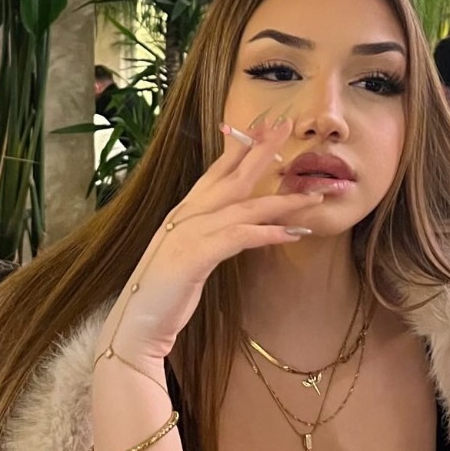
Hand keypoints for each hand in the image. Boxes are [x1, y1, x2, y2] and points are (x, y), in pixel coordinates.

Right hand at [99, 119, 317, 364]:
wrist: (136, 324)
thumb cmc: (164, 292)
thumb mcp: (187, 254)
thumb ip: (208, 235)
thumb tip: (237, 225)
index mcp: (183, 212)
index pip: (216, 170)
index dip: (241, 147)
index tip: (265, 127)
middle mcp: (185, 215)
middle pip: (232, 176)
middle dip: (261, 150)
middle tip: (286, 126)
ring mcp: (188, 234)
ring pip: (243, 206)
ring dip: (281, 199)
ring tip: (313, 195)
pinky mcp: (193, 257)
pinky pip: (238, 238)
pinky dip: (266, 233)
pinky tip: (292, 232)